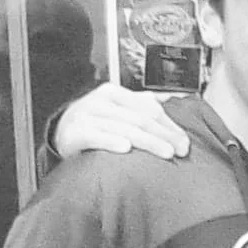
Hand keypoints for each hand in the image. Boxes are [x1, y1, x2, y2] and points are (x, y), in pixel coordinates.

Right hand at [53, 83, 187, 159]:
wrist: (62, 132)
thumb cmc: (98, 121)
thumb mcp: (119, 108)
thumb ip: (144, 103)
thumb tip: (174, 98)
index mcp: (115, 93)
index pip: (149, 108)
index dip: (170, 126)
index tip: (186, 143)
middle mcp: (101, 102)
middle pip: (140, 119)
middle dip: (164, 135)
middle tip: (181, 151)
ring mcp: (87, 116)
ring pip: (124, 129)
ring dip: (148, 142)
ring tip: (166, 153)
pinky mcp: (76, 132)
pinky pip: (96, 137)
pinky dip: (111, 142)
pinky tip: (126, 148)